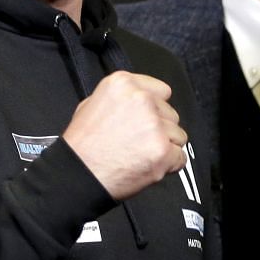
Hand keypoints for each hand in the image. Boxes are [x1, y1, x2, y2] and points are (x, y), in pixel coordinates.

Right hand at [62, 71, 186, 200]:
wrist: (79, 174)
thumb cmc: (83, 146)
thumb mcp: (92, 104)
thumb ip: (123, 99)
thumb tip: (143, 100)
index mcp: (124, 84)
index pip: (162, 91)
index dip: (156, 109)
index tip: (148, 120)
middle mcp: (141, 100)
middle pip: (171, 114)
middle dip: (160, 130)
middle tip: (137, 143)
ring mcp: (153, 125)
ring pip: (178, 136)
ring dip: (165, 148)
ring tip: (139, 155)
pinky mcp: (162, 150)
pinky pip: (180, 158)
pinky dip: (168, 166)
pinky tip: (146, 166)